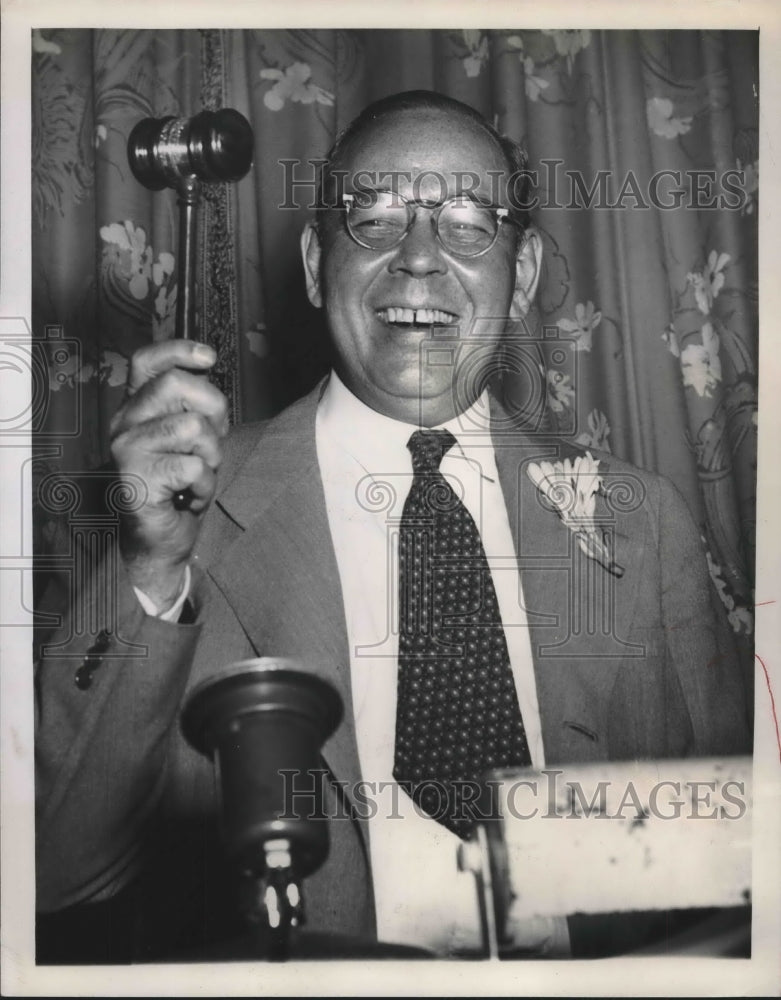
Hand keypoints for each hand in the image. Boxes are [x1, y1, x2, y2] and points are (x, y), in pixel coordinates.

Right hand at [110, 340, 228, 610]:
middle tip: (210, 445)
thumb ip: (195, 407)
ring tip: (198, 476)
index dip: (179, 350)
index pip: (148, 361)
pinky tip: (190, 497)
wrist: (161, 540)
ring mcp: (126, 449)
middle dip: (213, 411)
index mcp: (136, 408)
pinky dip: (205, 486)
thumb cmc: (180, 487)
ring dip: (211, 456)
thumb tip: (209, 371)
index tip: (209, 357)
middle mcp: (124, 423)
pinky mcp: (137, 478)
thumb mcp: (192, 439)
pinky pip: (194, 467)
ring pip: (193, 427)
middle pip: (176, 385)